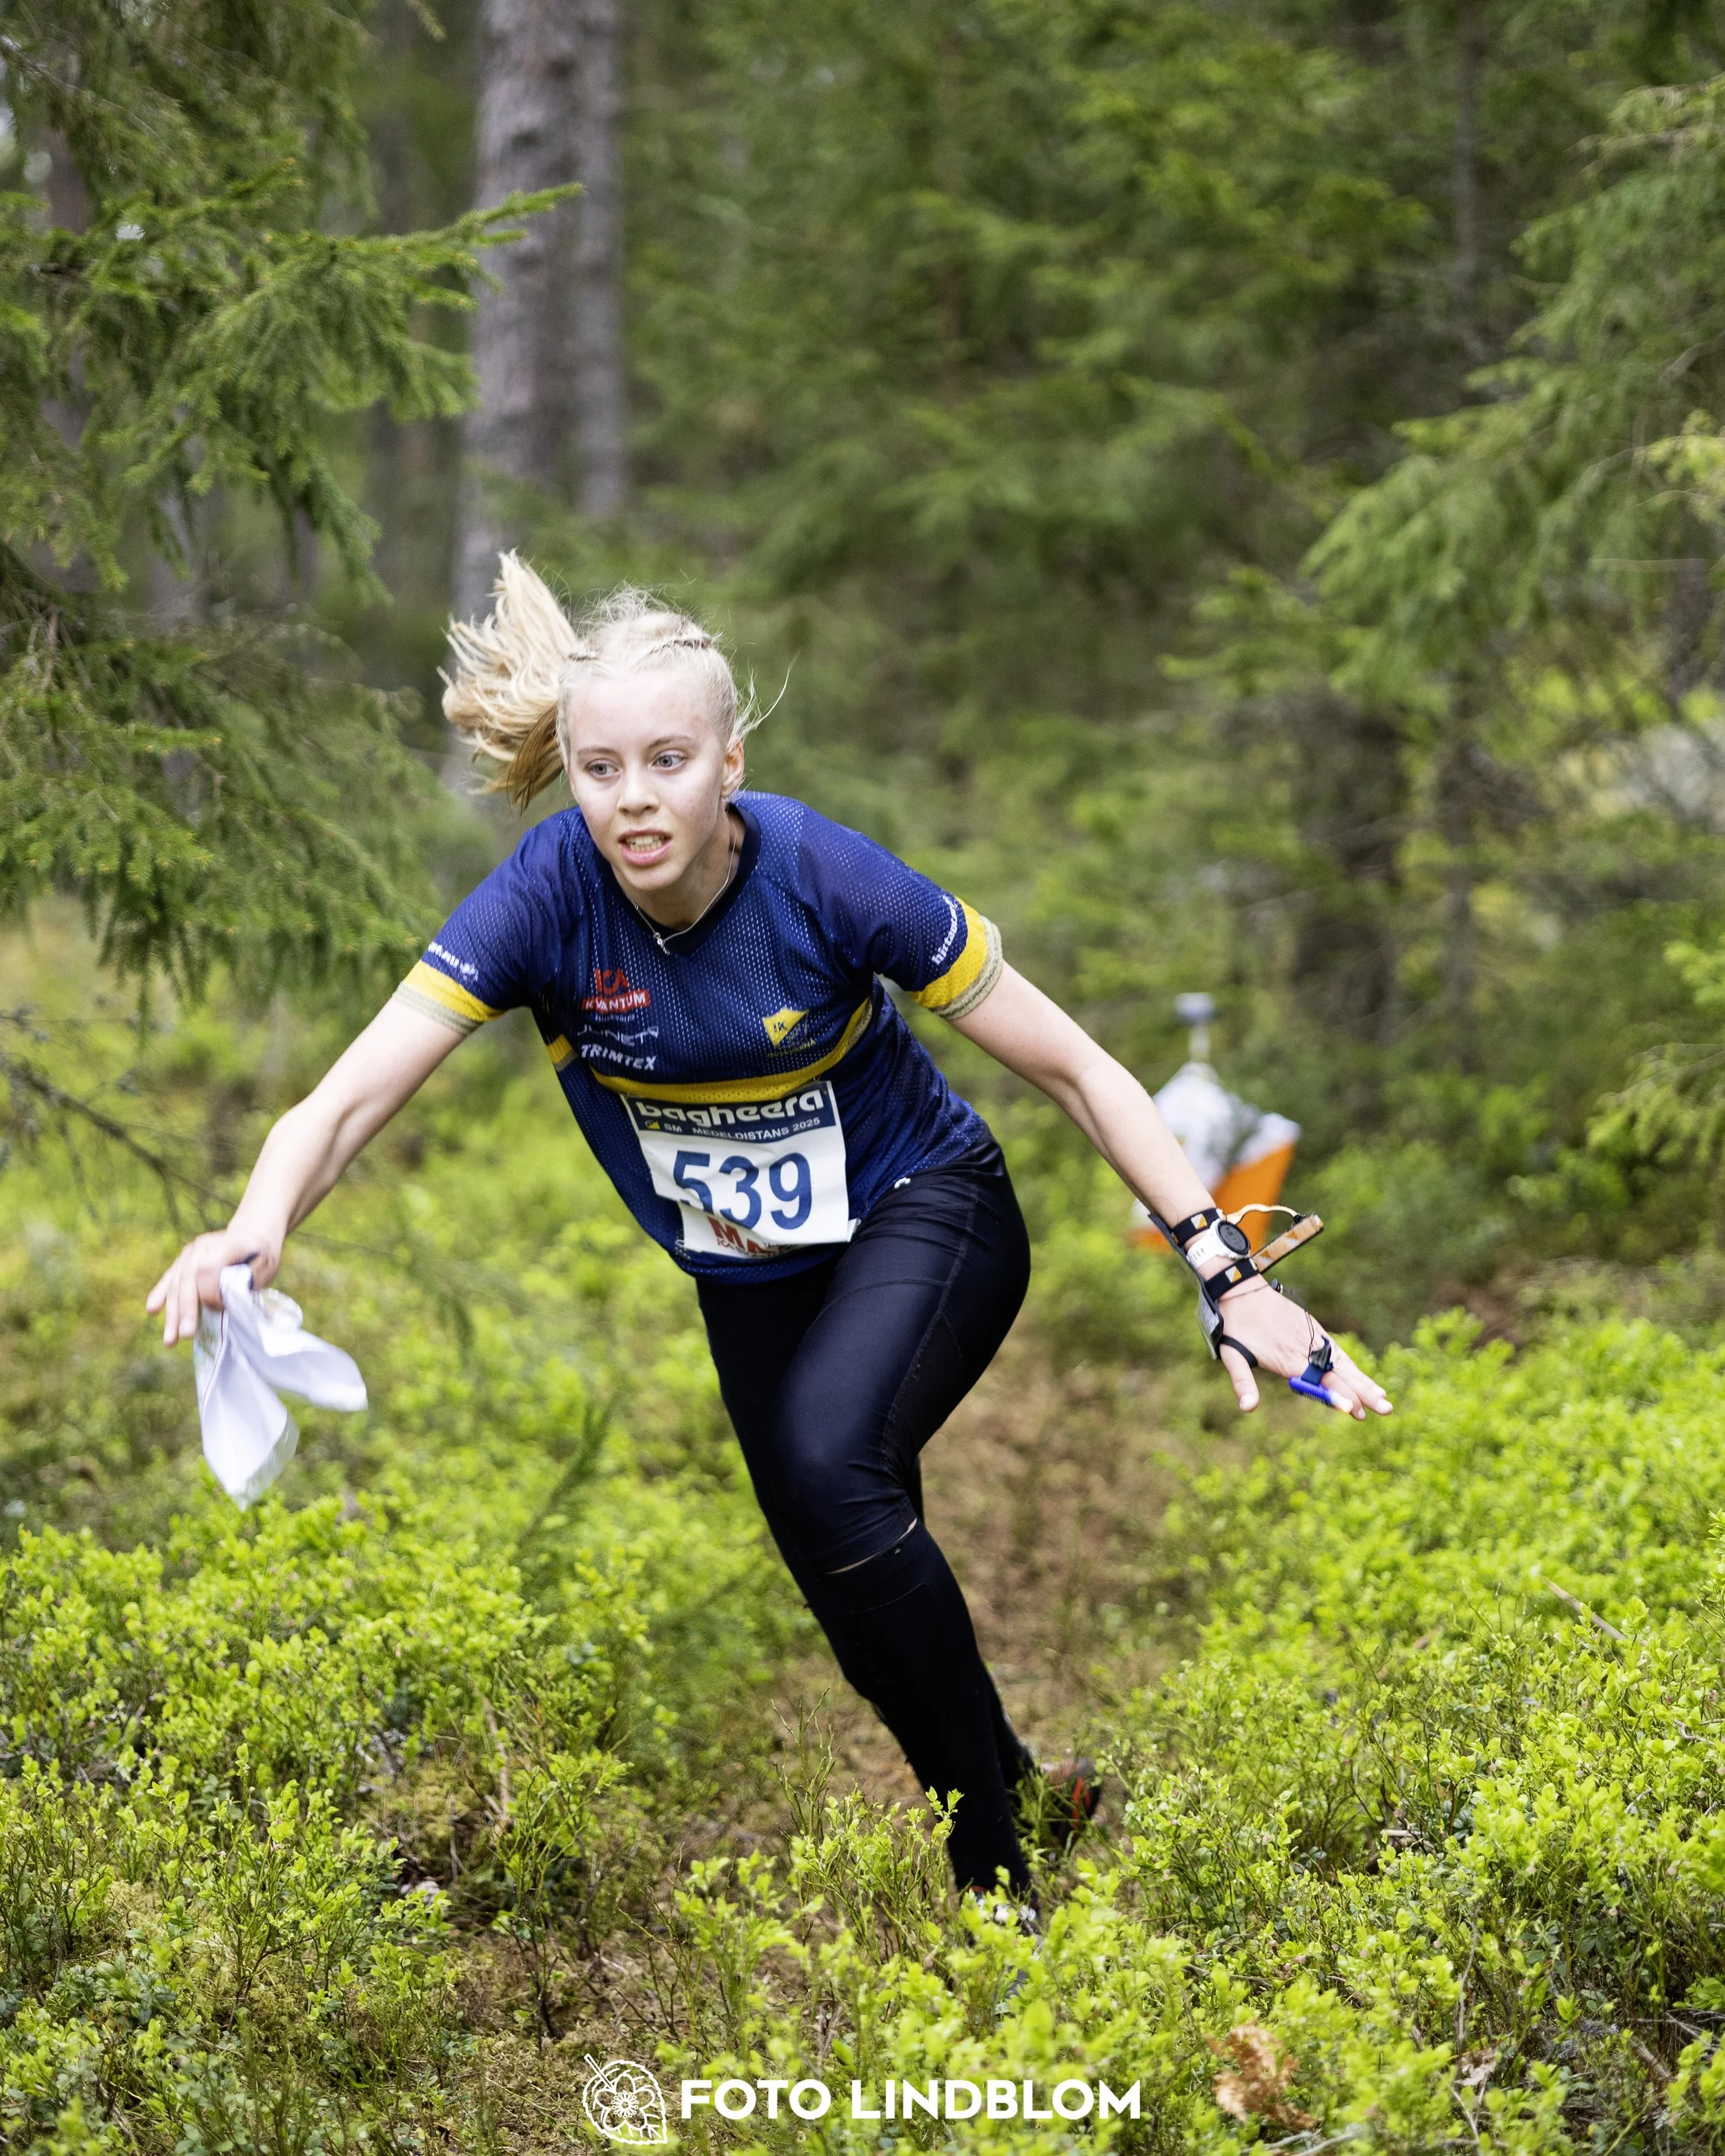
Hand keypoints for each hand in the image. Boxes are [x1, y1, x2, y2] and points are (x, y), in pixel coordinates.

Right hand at [145, 1227, 279, 1346]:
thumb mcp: (266, 1266)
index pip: (208, 1268)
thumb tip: (221, 1301)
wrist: (252, 1234)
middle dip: (186, 1309)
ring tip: (170, 1340)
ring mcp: (191, 1252)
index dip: (209, 1292)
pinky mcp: (183, 1260)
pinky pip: (169, 1278)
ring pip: (176, 1283)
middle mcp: (204, 1245)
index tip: (219, 1309)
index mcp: (227, 1244)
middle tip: (186, 1335)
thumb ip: (246, 1281)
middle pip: (188, 1278)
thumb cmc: (261, 1256)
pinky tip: (152, 1310)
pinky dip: (160, 1294)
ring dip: (172, 1312)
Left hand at [1208, 1276, 1390, 1418]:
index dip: (1338, 1396)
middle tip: (1386, 1410)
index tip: (1356, 1410)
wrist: (1240, 1290)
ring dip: (1364, 1381)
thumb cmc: (1234, 1327)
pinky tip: (1364, 1379)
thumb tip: (1247, 1409)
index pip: (1320, 1381)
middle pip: (1340, 1373)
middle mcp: (1305, 1348)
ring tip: (1384, 1398)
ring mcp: (1313, 1337)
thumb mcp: (1232, 1356)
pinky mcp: (1314, 1329)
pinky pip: (1337, 1351)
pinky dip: (1353, 1366)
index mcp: (1288, 1358)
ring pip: (1344, 1362)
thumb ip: (1242, 1382)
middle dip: (1364, 1393)